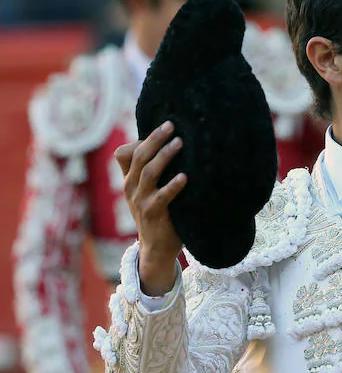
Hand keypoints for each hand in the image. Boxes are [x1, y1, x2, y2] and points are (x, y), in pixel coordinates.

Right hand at [115, 121, 185, 294]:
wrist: (156, 247)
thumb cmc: (160, 214)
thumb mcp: (151, 191)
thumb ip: (156, 173)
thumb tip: (177, 147)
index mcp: (130, 180)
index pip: (125, 154)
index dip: (141, 140)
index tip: (163, 127)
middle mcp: (131, 188)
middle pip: (139, 156)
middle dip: (155, 138)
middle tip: (172, 125)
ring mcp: (140, 201)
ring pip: (149, 172)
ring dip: (165, 156)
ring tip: (180, 143)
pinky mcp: (153, 213)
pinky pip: (162, 197)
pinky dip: (173, 186)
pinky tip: (184, 177)